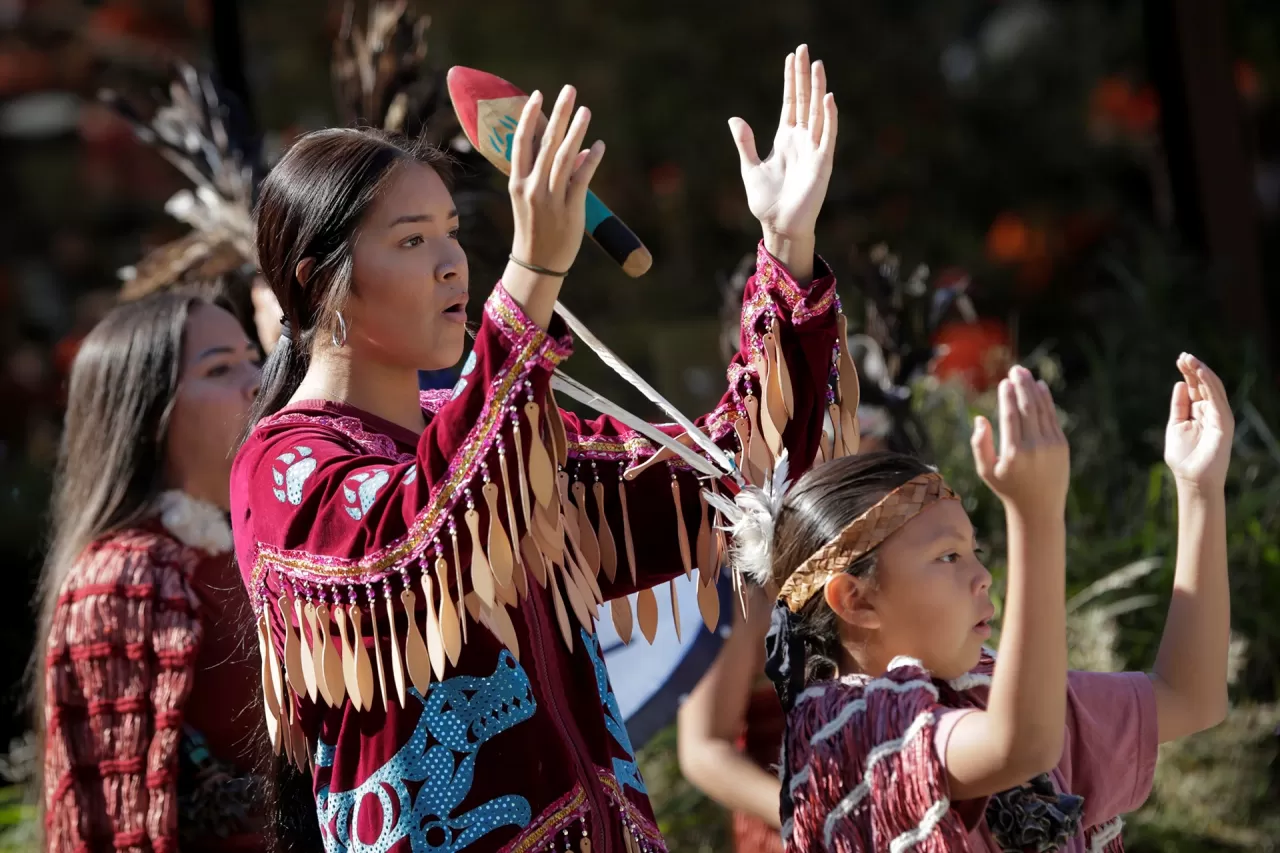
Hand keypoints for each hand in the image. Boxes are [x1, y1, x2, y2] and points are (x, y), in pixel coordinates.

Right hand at [508, 85, 605, 274]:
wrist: (537, 263)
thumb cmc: (534, 229)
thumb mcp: (531, 199)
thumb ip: (548, 174)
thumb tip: (580, 150)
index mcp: (517, 182)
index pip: (522, 141)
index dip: (530, 116)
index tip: (538, 95)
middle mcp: (532, 187)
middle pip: (546, 142)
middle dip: (558, 113)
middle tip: (569, 90)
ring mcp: (551, 198)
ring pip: (565, 156)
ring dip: (577, 131)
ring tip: (586, 111)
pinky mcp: (570, 209)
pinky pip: (583, 178)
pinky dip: (592, 160)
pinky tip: (599, 145)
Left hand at [729, 45, 836, 274]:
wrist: (778, 225)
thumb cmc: (766, 200)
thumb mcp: (750, 167)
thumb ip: (745, 143)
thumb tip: (735, 119)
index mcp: (785, 139)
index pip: (790, 102)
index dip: (791, 80)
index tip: (791, 57)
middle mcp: (801, 140)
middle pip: (804, 100)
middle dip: (804, 76)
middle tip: (805, 49)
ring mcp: (813, 149)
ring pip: (817, 112)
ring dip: (818, 89)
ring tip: (817, 65)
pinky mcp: (822, 163)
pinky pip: (828, 136)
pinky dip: (828, 117)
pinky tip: (827, 98)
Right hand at [972, 366, 1069, 515]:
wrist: (1039, 508)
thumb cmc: (1007, 488)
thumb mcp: (986, 471)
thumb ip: (979, 444)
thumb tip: (980, 418)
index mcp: (1013, 453)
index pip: (1011, 416)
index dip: (1007, 397)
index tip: (1004, 382)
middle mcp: (1034, 447)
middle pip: (1028, 408)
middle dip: (1022, 385)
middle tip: (1016, 369)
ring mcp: (1051, 445)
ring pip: (1042, 410)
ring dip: (1034, 388)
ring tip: (1025, 373)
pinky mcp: (1061, 445)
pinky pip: (1052, 417)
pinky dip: (1047, 401)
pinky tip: (1040, 387)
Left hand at [1165, 353, 1232, 491]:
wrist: (1192, 479)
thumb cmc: (1183, 456)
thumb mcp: (1176, 425)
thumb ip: (1179, 405)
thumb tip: (1180, 383)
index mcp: (1199, 412)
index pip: (1195, 387)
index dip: (1188, 373)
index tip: (1179, 359)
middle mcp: (1211, 412)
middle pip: (1204, 385)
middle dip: (1194, 369)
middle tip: (1183, 355)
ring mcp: (1219, 417)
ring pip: (1213, 389)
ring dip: (1202, 372)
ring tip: (1190, 359)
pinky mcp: (1224, 423)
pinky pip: (1218, 399)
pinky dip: (1210, 385)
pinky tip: (1201, 373)